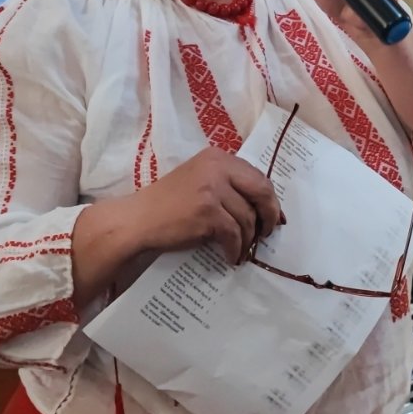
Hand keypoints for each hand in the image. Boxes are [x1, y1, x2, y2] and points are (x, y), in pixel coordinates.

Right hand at [126, 147, 282, 263]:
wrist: (137, 219)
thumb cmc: (168, 204)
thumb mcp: (200, 181)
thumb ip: (229, 185)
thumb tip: (264, 207)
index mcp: (218, 157)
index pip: (258, 176)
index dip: (270, 199)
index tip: (274, 217)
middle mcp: (217, 168)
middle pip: (261, 192)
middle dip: (269, 216)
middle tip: (266, 234)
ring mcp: (212, 189)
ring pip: (247, 218)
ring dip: (248, 239)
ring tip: (242, 250)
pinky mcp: (207, 212)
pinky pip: (234, 234)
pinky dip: (234, 248)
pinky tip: (230, 256)